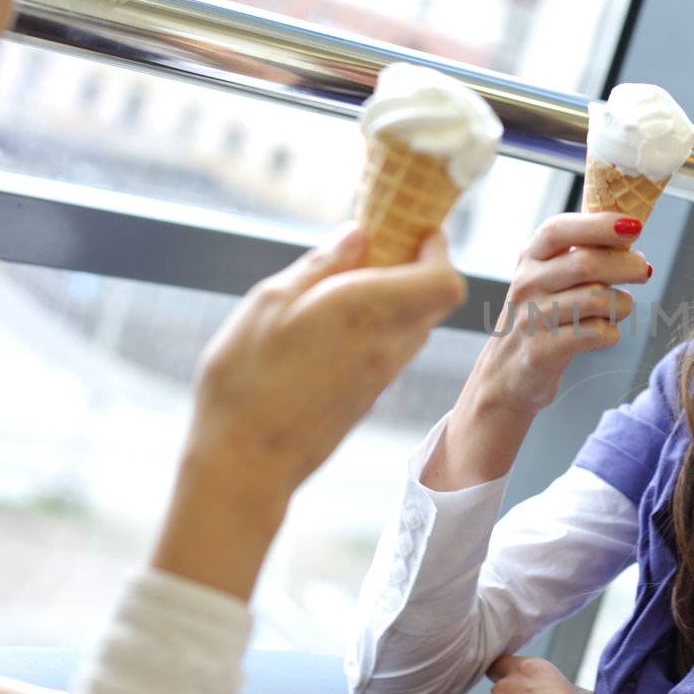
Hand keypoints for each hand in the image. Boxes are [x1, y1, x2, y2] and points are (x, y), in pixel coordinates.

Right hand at [184, 223, 466, 497]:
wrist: (247, 462)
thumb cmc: (248, 379)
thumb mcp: (270, 302)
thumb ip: (321, 265)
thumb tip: (359, 235)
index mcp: (370, 310)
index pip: (446, 281)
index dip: (439, 252)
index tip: (416, 231)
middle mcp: (389, 343)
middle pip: (436, 301)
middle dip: (417, 270)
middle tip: (378, 252)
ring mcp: (383, 374)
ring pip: (415, 325)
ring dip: (398, 300)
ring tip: (348, 287)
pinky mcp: (370, 397)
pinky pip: (393, 350)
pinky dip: (381, 328)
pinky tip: (335, 326)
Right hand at [471, 213, 648, 414]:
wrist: (506, 373)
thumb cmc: (542, 317)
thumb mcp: (548, 278)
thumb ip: (580, 254)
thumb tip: (630, 230)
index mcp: (529, 257)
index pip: (559, 230)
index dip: (599, 224)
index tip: (634, 226)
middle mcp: (526, 284)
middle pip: (586, 263)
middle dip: (626, 265)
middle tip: (643, 270)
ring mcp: (531, 318)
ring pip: (598, 299)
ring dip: (622, 303)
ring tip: (618, 308)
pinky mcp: (542, 351)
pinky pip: (596, 333)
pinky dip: (611, 333)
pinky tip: (603, 333)